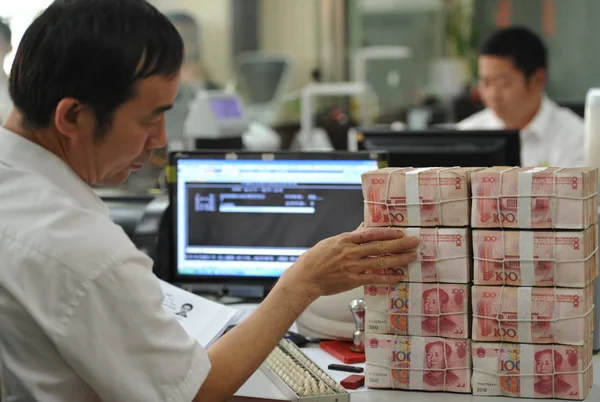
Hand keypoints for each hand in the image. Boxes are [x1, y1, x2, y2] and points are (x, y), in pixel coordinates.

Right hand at [281, 227, 419, 300]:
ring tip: (412, 257)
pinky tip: (399, 276)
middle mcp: (351, 252)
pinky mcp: (353, 280)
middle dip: (400, 244)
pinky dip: (388, 277)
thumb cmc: (316, 258)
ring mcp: (353, 267)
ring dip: (399, 259)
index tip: (401, 232)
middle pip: (380, 247)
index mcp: (345, 239)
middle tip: (415, 242)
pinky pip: (375, 278)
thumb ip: (350, 237)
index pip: (371, 233)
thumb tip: (364, 228)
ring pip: (380, 262)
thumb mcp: (332, 242)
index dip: (388, 233)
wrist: (306, 277)